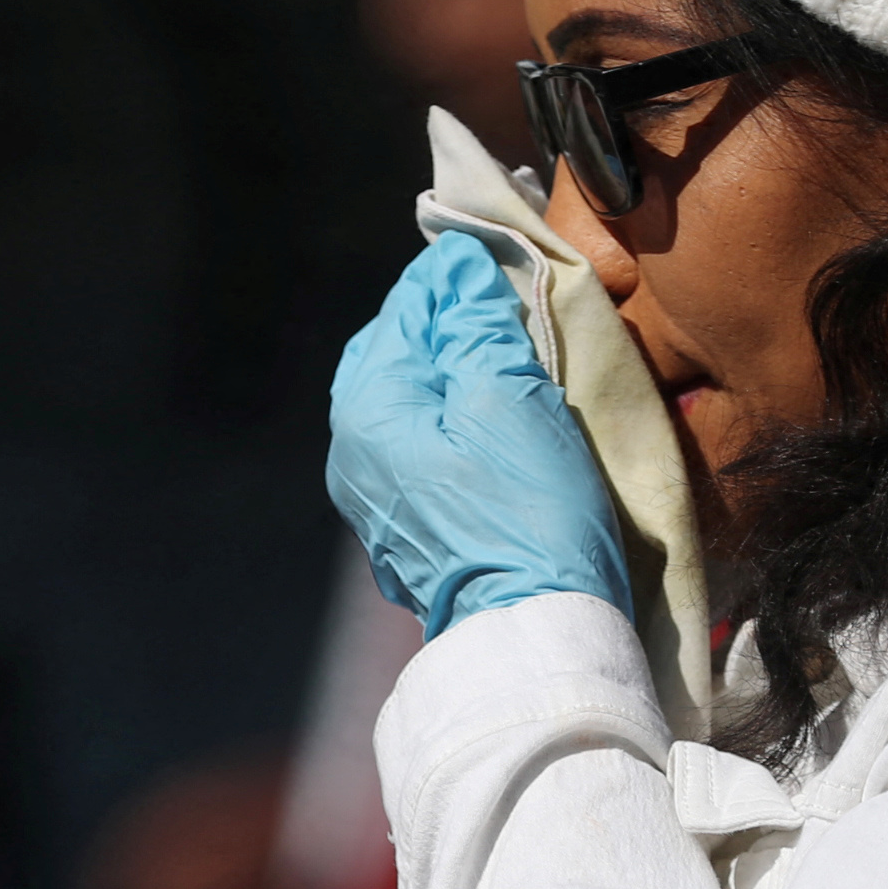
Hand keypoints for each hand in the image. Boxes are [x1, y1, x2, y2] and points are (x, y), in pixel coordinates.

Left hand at [327, 237, 627, 639]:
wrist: (536, 631)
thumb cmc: (526, 508)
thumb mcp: (508, 396)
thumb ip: (474, 323)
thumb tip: (456, 269)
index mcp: (366, 408)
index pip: (406, 311)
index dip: (454, 280)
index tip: (496, 257)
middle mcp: (351, 454)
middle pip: (397, 359)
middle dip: (447, 331)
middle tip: (505, 313)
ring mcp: (373, 503)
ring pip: (409, 410)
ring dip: (453, 382)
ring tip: (507, 368)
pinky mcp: (406, 537)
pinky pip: (421, 458)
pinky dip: (453, 431)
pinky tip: (494, 432)